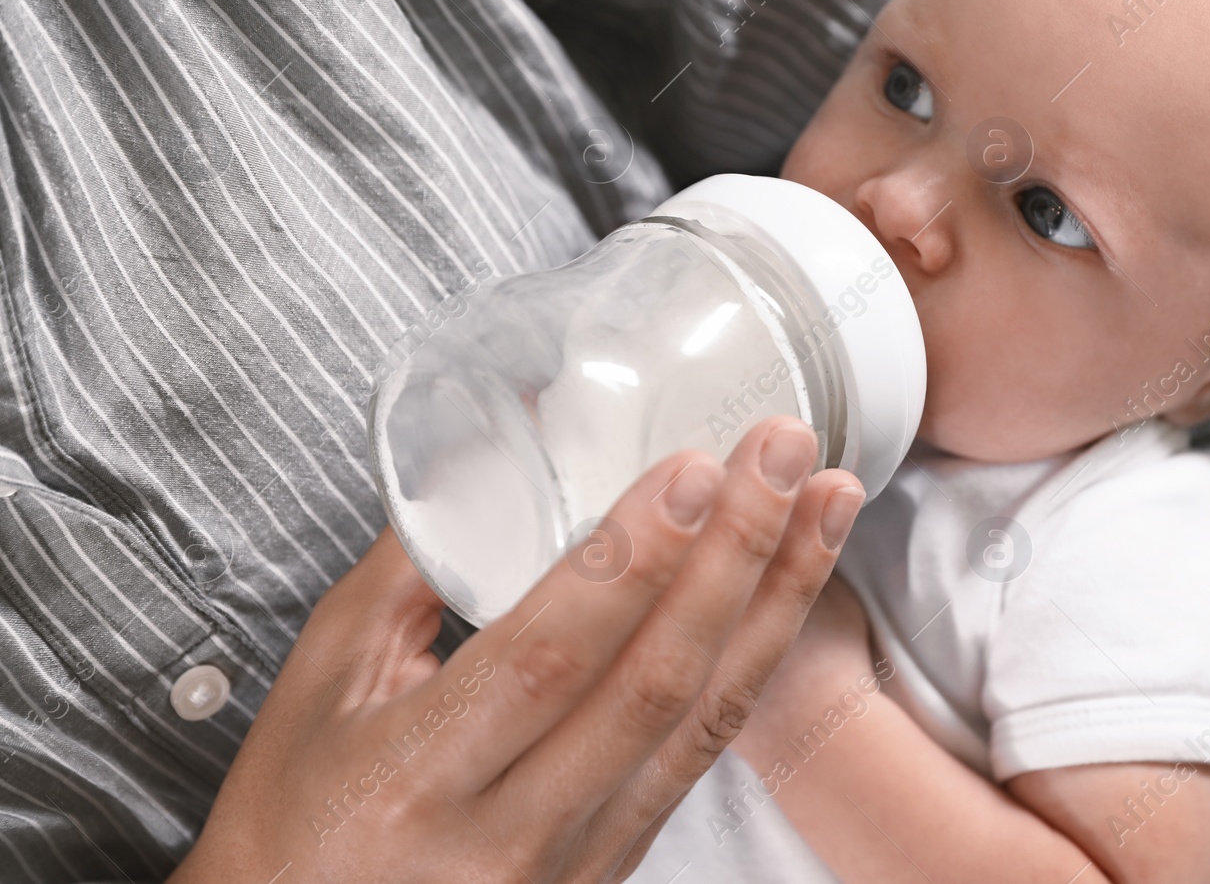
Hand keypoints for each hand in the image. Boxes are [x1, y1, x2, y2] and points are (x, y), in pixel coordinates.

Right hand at [169, 417, 866, 883]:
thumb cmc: (296, 827)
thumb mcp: (317, 690)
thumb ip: (406, 574)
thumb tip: (492, 463)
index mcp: (417, 776)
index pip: (550, 657)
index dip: (630, 559)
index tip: (691, 470)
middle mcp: (512, 830)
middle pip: (653, 681)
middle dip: (735, 552)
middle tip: (785, 453)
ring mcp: (577, 857)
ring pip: (703, 720)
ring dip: (775, 600)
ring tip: (826, 506)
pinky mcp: (616, 864)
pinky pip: (701, 756)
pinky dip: (756, 663)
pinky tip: (786, 594)